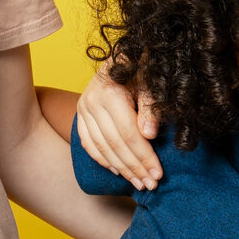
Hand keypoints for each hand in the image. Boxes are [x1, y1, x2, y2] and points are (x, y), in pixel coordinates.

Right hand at [75, 64, 162, 188]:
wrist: (122, 53)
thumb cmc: (141, 66)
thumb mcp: (150, 81)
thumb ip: (150, 107)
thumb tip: (149, 135)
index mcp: (109, 92)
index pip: (128, 133)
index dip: (144, 156)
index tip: (158, 173)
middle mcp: (91, 101)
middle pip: (115, 144)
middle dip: (135, 167)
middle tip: (151, 184)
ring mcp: (82, 109)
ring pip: (102, 147)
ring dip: (121, 169)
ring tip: (138, 183)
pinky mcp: (79, 115)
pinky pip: (89, 144)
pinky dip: (102, 160)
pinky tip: (117, 172)